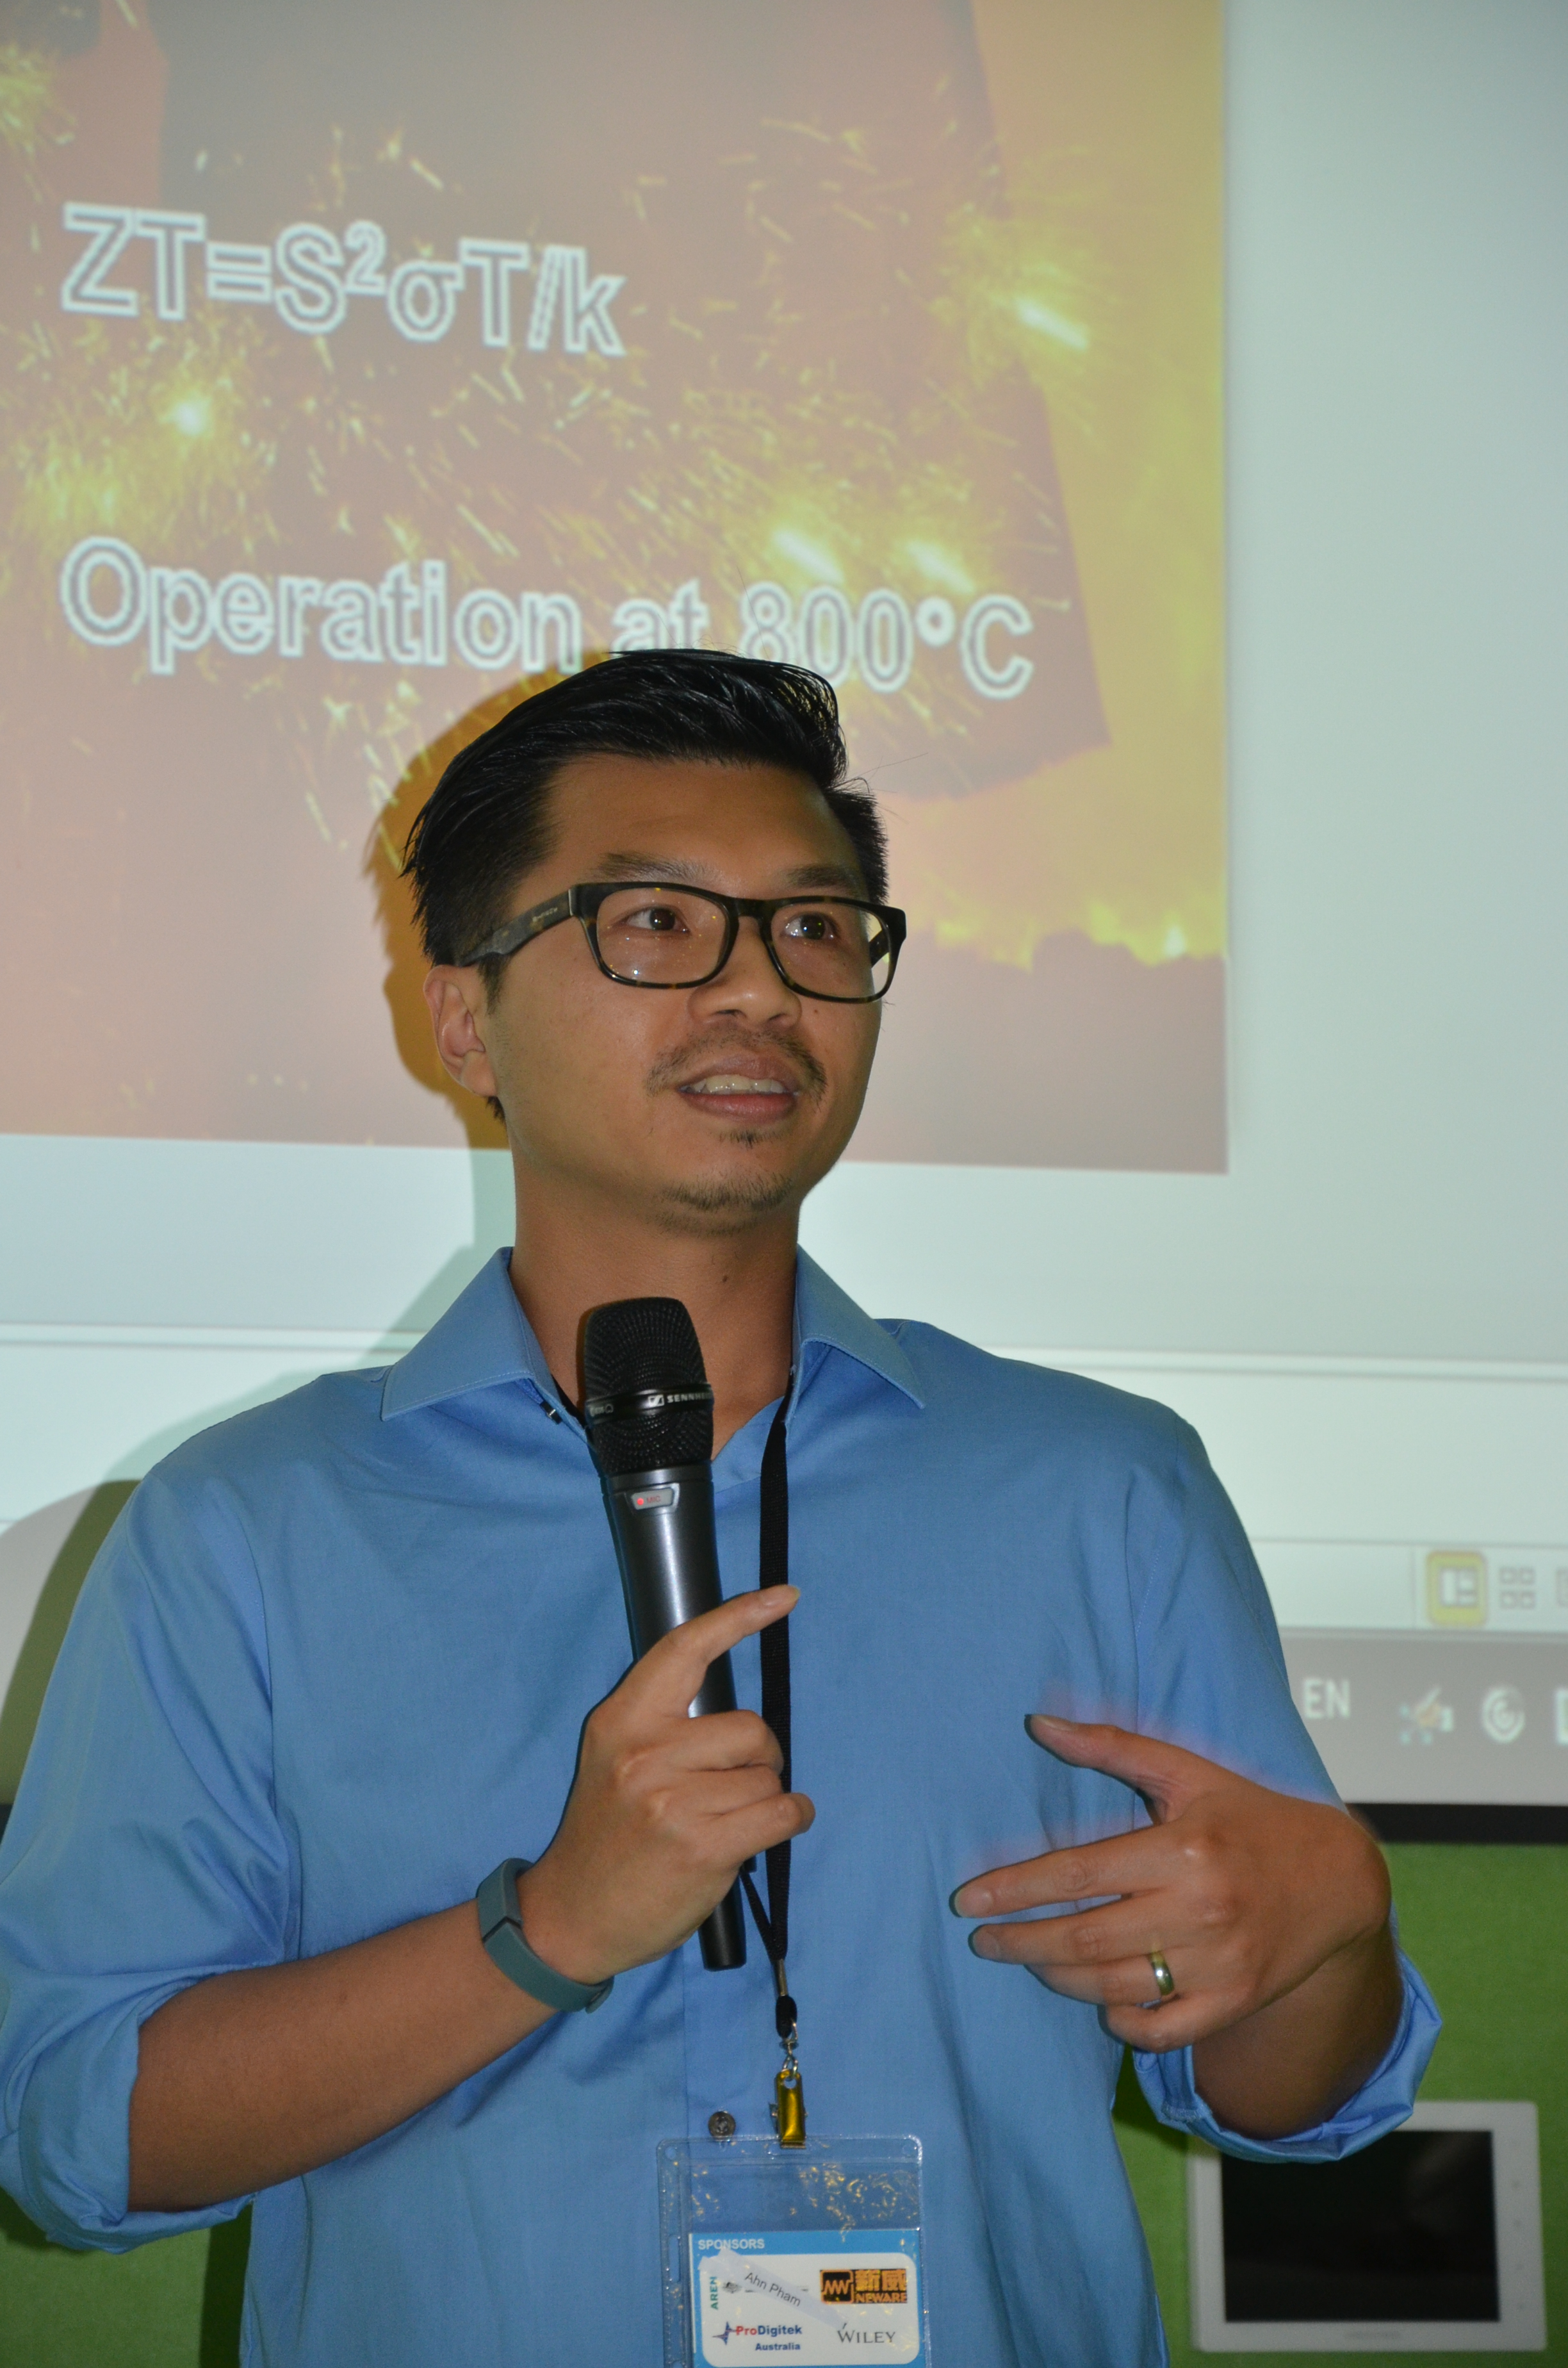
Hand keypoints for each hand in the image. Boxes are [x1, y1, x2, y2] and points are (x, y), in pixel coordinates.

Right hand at [518, 1588, 812, 1985]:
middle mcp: (644, 1754)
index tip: (785, 1595)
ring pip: (767, 1777)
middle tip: (735, 1784)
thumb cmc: (607, 1836)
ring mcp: (672, 1802)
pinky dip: (791, 1818)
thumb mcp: (614, 1760)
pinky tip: (775, 1827)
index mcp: (621, 1721)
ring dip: (766, 1797)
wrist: (571, 1917)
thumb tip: (737, 1711)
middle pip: (750, 1728)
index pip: (686, 1650)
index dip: (739, 1616)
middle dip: (760, 1756)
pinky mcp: (702, 1848)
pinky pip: (781, 1813)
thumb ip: (663, 1725)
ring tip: (730, 1820)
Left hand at [951, 1717, 1393, 2056]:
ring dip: (1058, 1978)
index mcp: (1183, 1849)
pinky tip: (1098, 2004)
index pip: (1078, 1874)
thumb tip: (1039, 1724)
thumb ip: (1112, 1746)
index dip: (1016, 1889)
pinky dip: (1123, 2023)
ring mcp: (1220, 1964)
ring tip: (1029, 1959)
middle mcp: (1200, 1910)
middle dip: (1022, 1942)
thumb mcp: (1188, 1772)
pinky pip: (1163, 2030)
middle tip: (983, 1940)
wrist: (1340, 1879)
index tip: (969, 1901)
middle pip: (1086, 1938)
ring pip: (1115, 1986)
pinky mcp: (1236, 2002)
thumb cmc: (1253, 1818)